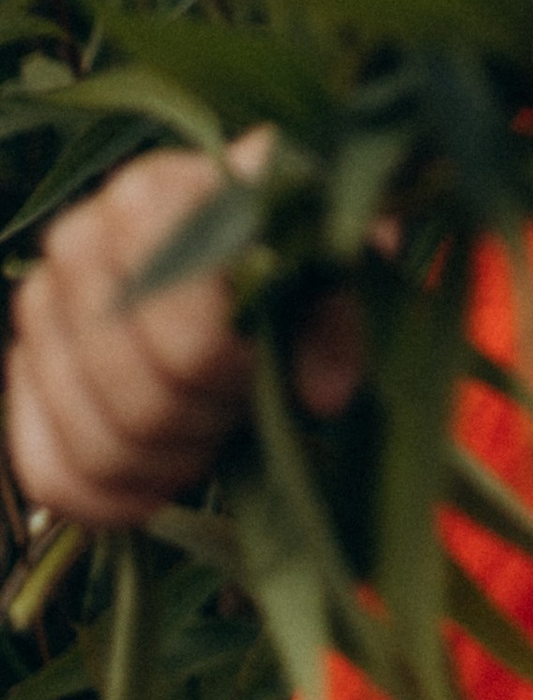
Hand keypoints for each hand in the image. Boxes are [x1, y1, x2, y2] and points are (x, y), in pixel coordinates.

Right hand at [5, 141, 363, 529]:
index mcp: (154, 199)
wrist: (245, 238)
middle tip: (241, 404)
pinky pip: (48, 472)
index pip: (187, 338)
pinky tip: (159, 486)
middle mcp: (78, 243)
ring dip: (167, 463)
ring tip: (211, 430)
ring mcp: (41, 311)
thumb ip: (334, 321)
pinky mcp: (27, 372)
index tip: (266, 362)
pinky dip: (107, 501)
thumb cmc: (291, 244)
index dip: (235, 374)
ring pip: (94, 445)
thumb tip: (327, 397)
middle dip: (205, 423)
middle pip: (138, 400)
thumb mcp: (330, 265)